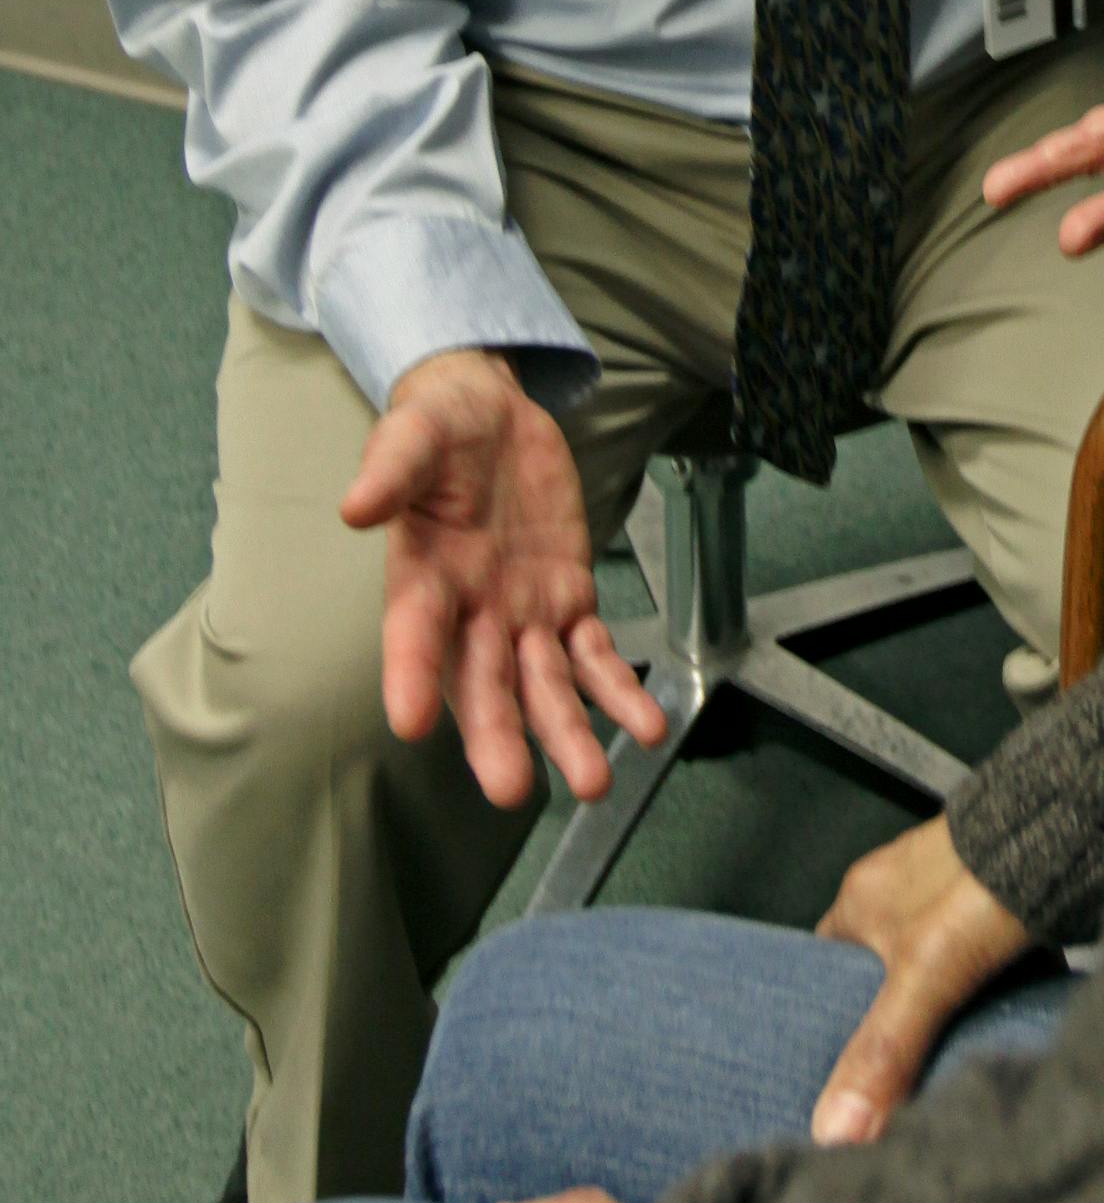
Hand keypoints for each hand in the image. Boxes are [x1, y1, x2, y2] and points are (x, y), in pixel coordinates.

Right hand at [340, 347, 665, 810]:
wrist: (490, 414)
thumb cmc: (438, 429)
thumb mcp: (413, 432)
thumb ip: (391, 469)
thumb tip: (357, 505)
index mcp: (423, 575)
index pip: (414, 632)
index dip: (411, 674)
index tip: (409, 722)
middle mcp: (471, 609)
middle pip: (482, 682)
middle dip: (497, 736)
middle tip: (512, 788)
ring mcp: (523, 611)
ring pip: (544, 685)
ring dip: (567, 733)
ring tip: (594, 781)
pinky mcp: (568, 598)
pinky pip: (594, 654)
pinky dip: (617, 690)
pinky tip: (648, 725)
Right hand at [810, 815, 1030, 1145]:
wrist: (1079, 820)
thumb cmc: (995, 872)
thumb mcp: (927, 972)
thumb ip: (884, 1050)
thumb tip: (836, 1132)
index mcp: (863, 898)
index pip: (822, 975)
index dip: (826, 1026)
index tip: (835, 1079)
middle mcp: (904, 895)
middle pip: (884, 984)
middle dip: (896, 1033)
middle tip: (901, 1090)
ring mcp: (956, 900)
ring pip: (938, 980)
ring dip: (949, 1020)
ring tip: (952, 1074)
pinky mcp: (1004, 909)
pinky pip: (984, 968)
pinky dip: (992, 998)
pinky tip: (1004, 1029)